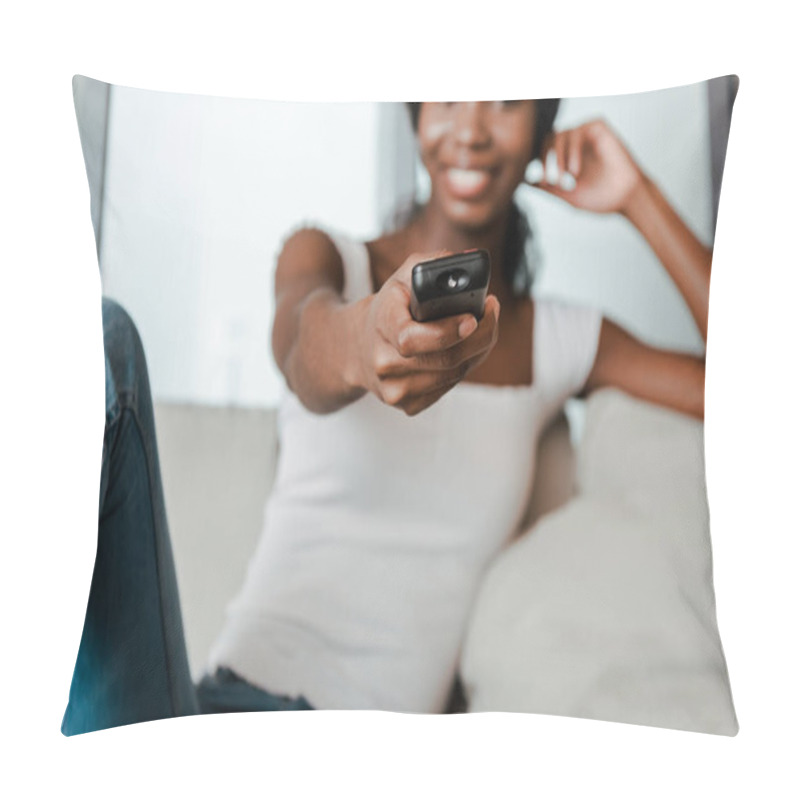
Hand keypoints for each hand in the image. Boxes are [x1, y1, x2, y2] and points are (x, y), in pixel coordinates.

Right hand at [352, 251, 499, 414]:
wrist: (357, 348)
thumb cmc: (389, 309)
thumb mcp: (402, 278)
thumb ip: (433, 264)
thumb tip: (472, 259)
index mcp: (381, 326)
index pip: (413, 339)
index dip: (447, 332)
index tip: (472, 318)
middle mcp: (383, 362)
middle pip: (446, 360)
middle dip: (480, 337)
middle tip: (491, 315)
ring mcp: (394, 389)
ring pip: (453, 375)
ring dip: (477, 352)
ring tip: (482, 330)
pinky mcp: (406, 406)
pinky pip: (448, 389)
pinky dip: (463, 369)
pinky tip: (463, 352)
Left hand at [526, 119, 644, 215]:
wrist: (627, 199)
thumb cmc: (602, 199)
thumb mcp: (569, 196)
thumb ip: (549, 189)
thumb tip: (528, 182)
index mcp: (571, 155)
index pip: (546, 147)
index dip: (540, 161)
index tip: (543, 181)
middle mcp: (580, 143)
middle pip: (550, 137)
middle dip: (547, 158)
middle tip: (552, 180)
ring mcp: (590, 134)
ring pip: (561, 133)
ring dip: (559, 157)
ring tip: (567, 177)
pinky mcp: (600, 128)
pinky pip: (577, 131)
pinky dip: (572, 150)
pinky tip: (576, 170)